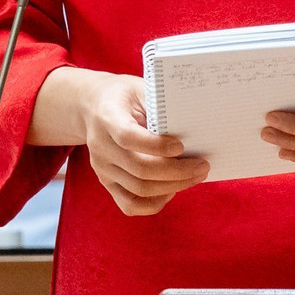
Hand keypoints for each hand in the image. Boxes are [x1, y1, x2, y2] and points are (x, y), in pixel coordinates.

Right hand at [81, 74, 208, 215]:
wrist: (92, 106)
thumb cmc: (125, 96)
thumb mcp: (141, 89)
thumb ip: (161, 107)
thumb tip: (195, 128)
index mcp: (107, 117)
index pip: (128, 137)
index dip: (157, 146)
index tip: (182, 146)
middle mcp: (101, 146)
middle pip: (140, 169)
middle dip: (177, 171)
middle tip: (202, 165)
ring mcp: (102, 168)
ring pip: (139, 189)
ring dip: (173, 186)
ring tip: (195, 175)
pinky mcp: (107, 182)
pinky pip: (130, 205)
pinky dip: (155, 203)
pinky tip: (172, 189)